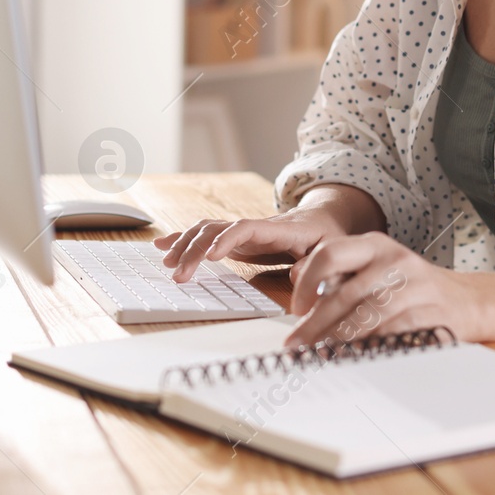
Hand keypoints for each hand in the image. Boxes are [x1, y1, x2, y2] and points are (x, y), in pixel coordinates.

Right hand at [153, 204, 347, 283]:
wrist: (323, 219)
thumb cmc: (328, 238)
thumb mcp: (332, 251)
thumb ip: (318, 264)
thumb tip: (298, 276)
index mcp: (279, 229)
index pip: (247, 228)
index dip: (227, 240)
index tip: (210, 257)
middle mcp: (255, 226)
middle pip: (218, 229)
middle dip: (195, 249)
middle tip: (179, 274)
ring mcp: (243, 232)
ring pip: (207, 230)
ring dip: (185, 244)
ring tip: (167, 263)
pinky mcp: (236, 239)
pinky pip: (206, 235)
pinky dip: (183, 239)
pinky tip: (162, 245)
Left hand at [282, 232, 486, 348]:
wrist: (468, 300)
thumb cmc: (409, 288)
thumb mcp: (376, 270)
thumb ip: (340, 278)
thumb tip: (299, 297)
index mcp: (375, 245)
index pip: (330, 253)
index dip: (307, 283)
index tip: (296, 309)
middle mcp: (395, 260)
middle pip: (346, 292)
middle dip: (316, 324)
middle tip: (297, 345)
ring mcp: (416, 286)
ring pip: (368, 315)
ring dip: (339, 340)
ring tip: (320, 354)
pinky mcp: (432, 313)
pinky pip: (394, 333)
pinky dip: (370, 347)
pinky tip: (354, 357)